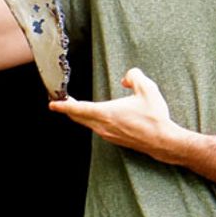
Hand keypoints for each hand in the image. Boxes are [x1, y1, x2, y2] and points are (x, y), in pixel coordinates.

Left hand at [49, 68, 181, 160]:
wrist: (163, 140)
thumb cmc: (154, 117)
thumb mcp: (147, 89)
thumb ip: (134, 76)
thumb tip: (126, 78)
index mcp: (106, 113)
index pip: (79, 108)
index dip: (63, 106)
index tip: (52, 104)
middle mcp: (103, 126)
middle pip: (79, 117)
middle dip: (68, 109)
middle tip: (61, 101)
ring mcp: (108, 134)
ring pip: (87, 123)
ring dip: (80, 115)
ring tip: (75, 107)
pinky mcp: (114, 139)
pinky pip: (97, 128)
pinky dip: (91, 121)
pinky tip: (97, 116)